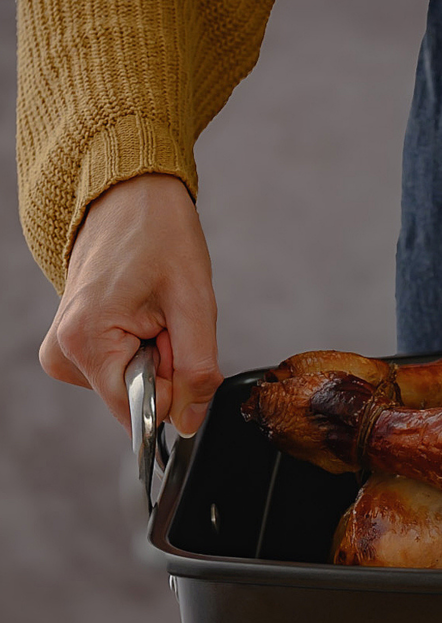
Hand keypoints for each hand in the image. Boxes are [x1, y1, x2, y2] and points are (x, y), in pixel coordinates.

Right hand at [39, 173, 223, 435]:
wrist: (130, 198)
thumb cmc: (160, 238)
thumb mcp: (195, 307)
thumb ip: (196, 373)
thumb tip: (188, 423)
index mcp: (85, 343)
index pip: (141, 411)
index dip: (175, 384)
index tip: (173, 338)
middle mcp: (63, 353)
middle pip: (136, 400)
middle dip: (165, 366)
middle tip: (166, 319)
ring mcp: (64, 351)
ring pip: (132, 387)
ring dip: (156, 357)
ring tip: (152, 310)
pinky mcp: (73, 347)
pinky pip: (122, 371)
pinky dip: (142, 349)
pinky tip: (139, 313)